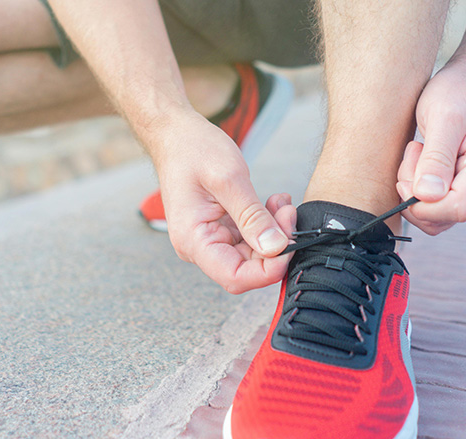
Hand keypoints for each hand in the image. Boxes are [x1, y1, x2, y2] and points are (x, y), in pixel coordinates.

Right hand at [145, 110, 295, 293]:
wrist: (176, 134)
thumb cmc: (193, 150)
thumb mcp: (229, 179)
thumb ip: (253, 217)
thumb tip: (277, 248)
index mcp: (193, 241)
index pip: (235, 277)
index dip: (268, 269)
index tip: (290, 243)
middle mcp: (199, 247)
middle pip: (247, 268)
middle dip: (275, 245)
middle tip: (288, 213)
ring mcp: (209, 239)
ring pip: (252, 255)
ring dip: (273, 232)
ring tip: (281, 203)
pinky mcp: (220, 229)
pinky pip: (249, 239)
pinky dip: (266, 224)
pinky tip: (273, 203)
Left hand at [396, 64, 465, 234]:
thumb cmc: (459, 92)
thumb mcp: (443, 115)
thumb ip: (436, 158)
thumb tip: (427, 197)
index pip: (459, 208)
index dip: (424, 204)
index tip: (406, 178)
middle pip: (446, 216)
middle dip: (416, 193)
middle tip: (414, 153)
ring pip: (439, 216)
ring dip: (417, 191)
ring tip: (420, 152)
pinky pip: (439, 208)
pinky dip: (422, 190)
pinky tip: (424, 162)